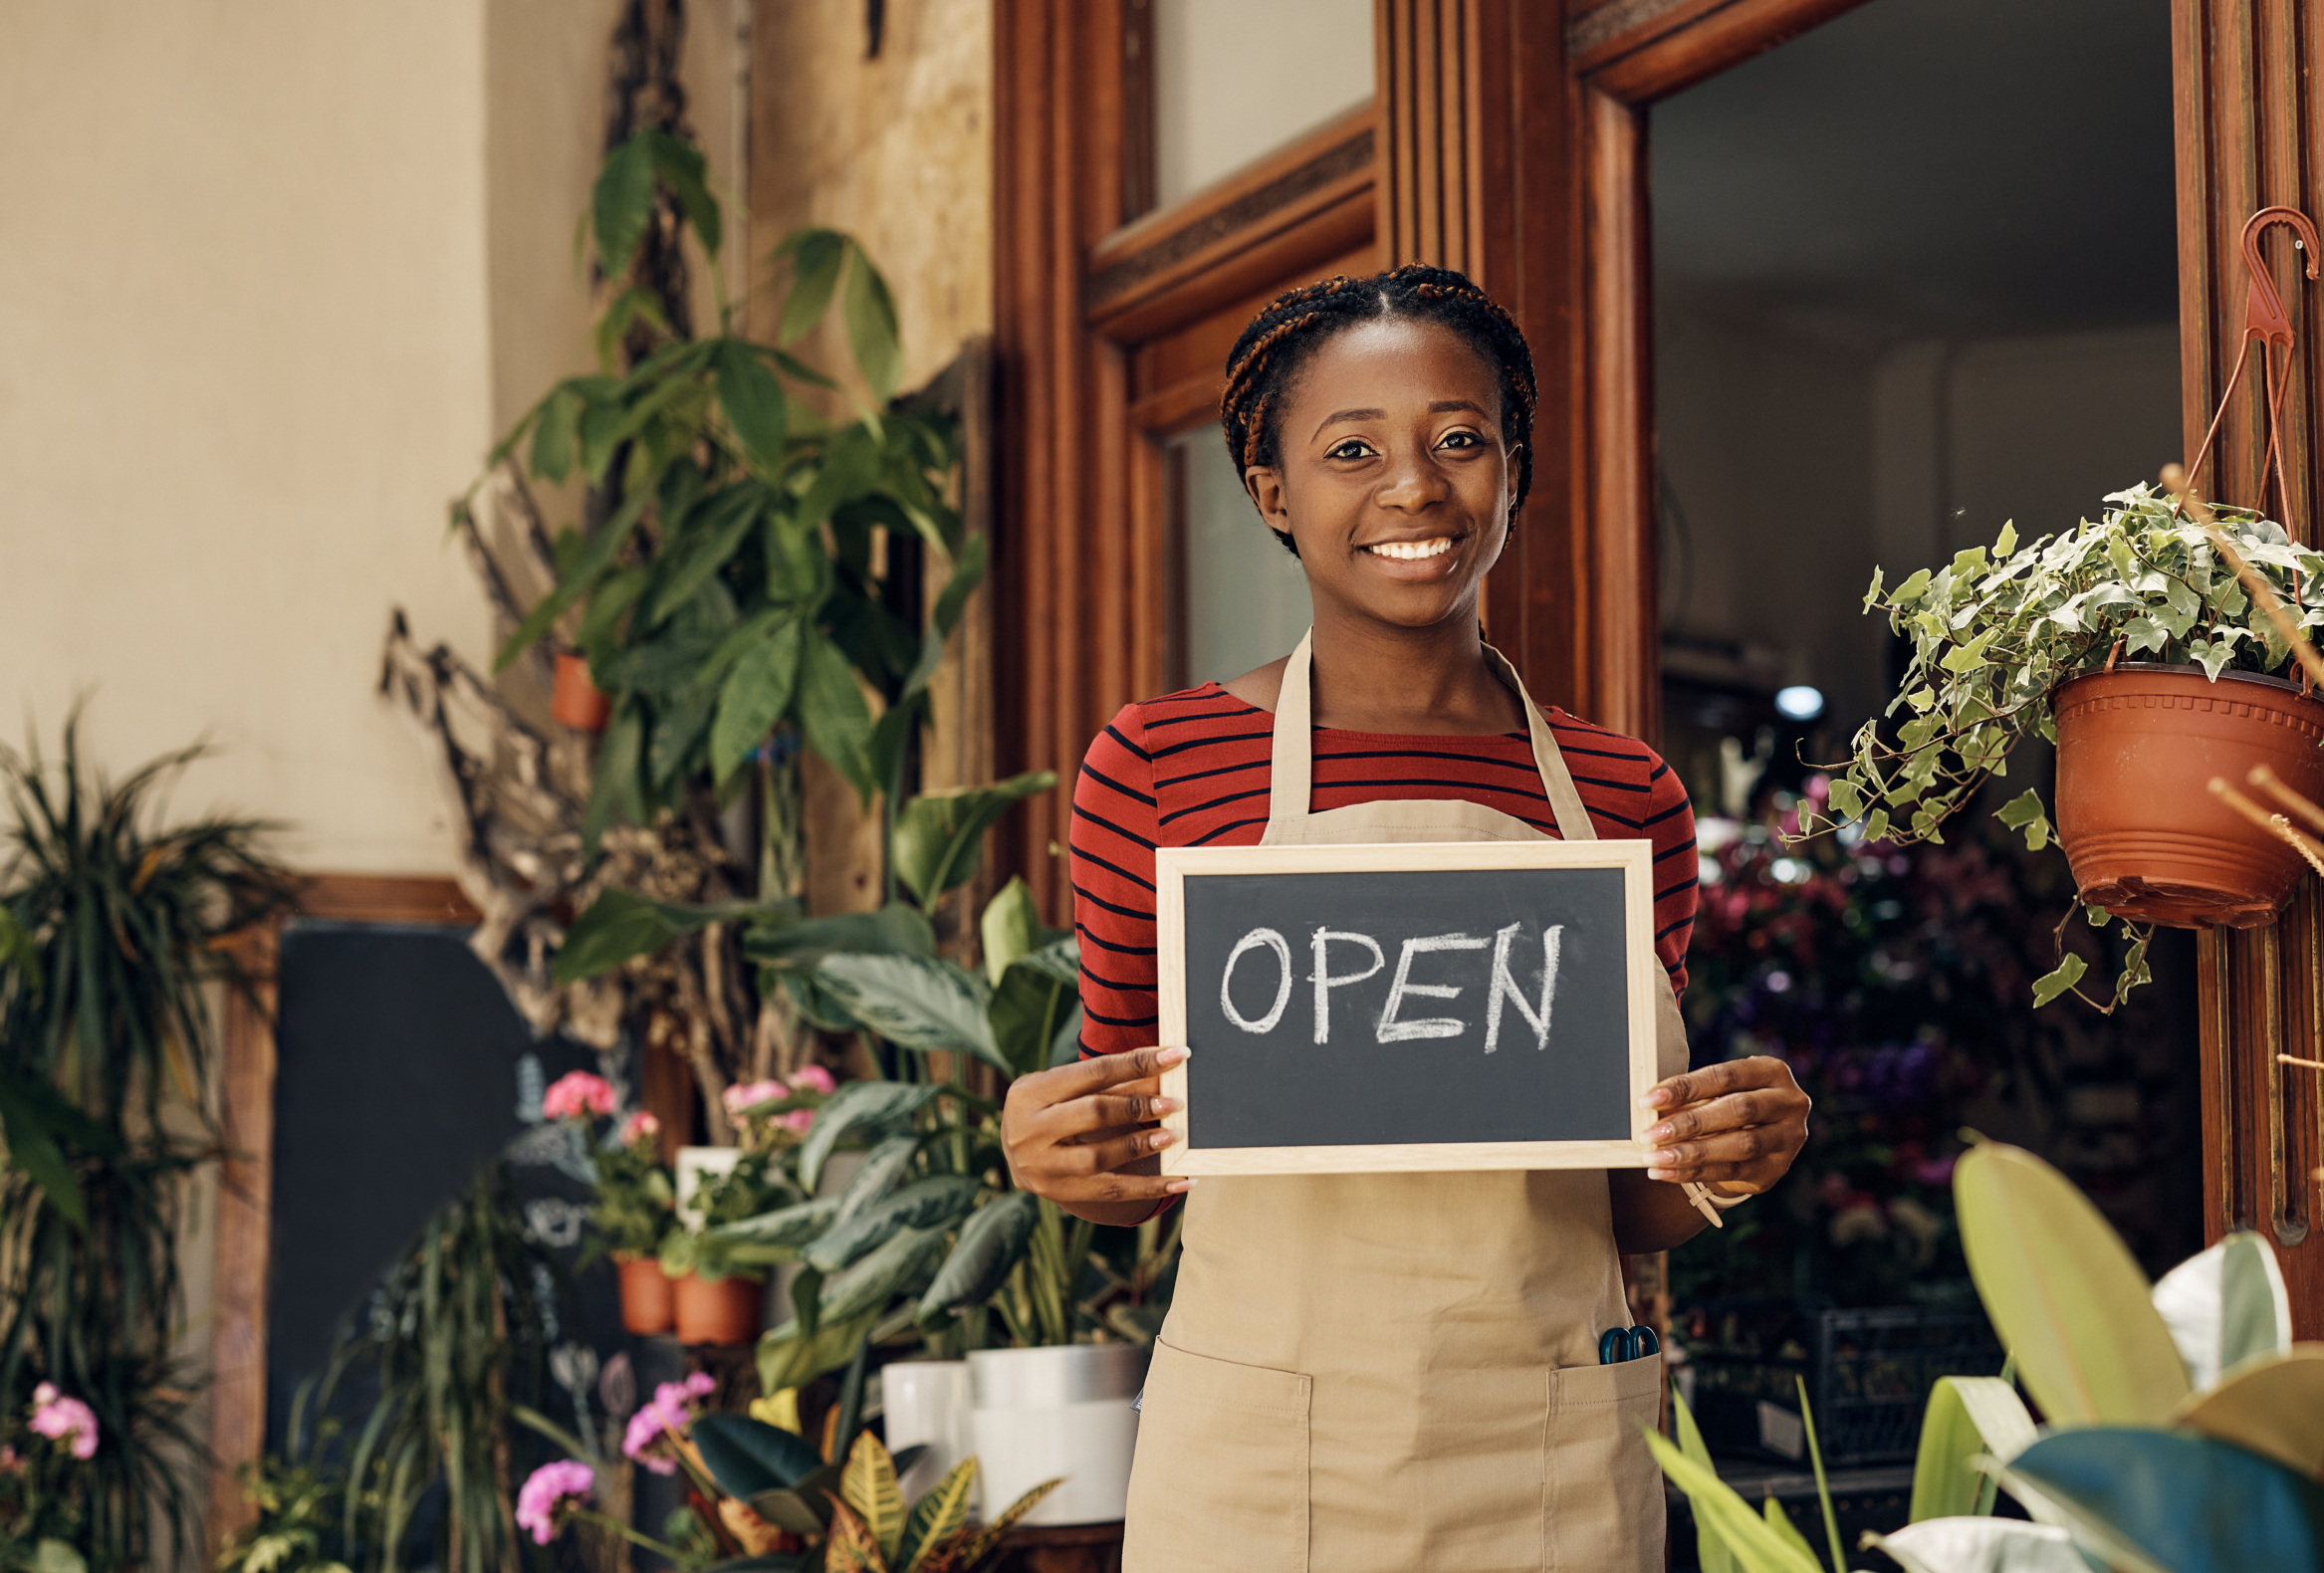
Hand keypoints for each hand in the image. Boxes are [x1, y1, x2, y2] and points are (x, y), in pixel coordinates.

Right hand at [1000, 1045, 1192, 1211]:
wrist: (1011, 1152)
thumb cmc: (1047, 1109)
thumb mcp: (1065, 1087)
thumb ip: (1109, 1081)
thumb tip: (1163, 1074)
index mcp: (1030, 1091)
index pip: (1093, 1073)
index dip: (1137, 1063)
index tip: (1176, 1056)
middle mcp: (1029, 1129)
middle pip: (1093, 1113)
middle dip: (1138, 1106)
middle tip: (1174, 1103)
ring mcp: (1040, 1166)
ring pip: (1099, 1157)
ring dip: (1141, 1145)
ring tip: (1174, 1137)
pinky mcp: (1056, 1193)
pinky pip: (1110, 1192)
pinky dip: (1149, 1188)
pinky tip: (1180, 1181)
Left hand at [1639, 1056, 1809, 1195]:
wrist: (1758, 1138)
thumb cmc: (1729, 1103)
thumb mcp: (1717, 1092)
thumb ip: (1691, 1096)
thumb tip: (1650, 1106)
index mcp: (1772, 1071)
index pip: (1726, 1076)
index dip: (1686, 1087)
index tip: (1648, 1100)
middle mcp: (1789, 1103)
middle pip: (1738, 1110)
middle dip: (1689, 1122)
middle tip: (1650, 1134)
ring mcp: (1788, 1138)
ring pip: (1740, 1146)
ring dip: (1692, 1153)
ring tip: (1655, 1158)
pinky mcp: (1776, 1168)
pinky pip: (1734, 1171)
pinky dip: (1695, 1172)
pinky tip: (1666, 1172)